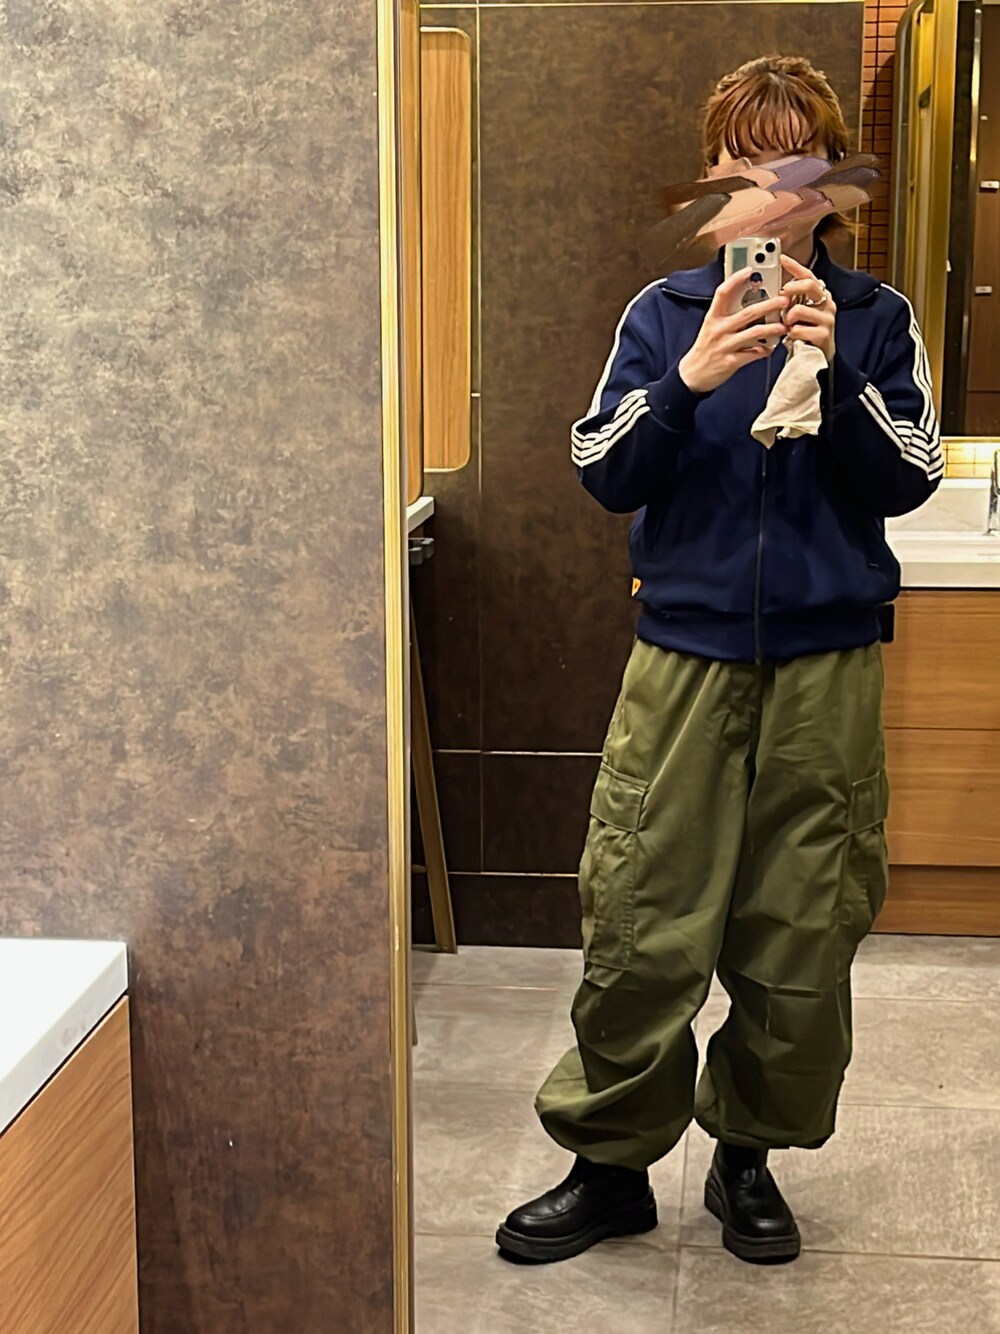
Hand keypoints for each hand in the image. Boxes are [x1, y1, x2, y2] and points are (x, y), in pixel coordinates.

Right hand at [678, 269, 788, 393]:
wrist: (692, 375)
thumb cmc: (705, 348)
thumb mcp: (711, 327)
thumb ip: (726, 314)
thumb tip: (748, 300)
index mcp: (713, 318)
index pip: (723, 293)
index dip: (736, 279)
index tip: (750, 270)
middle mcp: (718, 329)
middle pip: (747, 313)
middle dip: (769, 305)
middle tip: (783, 300)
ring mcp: (725, 346)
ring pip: (754, 334)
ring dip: (772, 329)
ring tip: (784, 326)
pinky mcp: (731, 362)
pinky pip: (753, 354)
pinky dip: (764, 350)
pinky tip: (771, 347)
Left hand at [780, 255, 836, 362]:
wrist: (819, 358)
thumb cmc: (806, 333)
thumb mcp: (798, 313)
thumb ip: (791, 300)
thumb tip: (774, 288)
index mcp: (821, 295)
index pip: (808, 275)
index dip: (795, 266)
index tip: (781, 258)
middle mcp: (827, 304)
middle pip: (808, 285)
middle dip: (790, 289)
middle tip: (782, 297)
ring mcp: (827, 319)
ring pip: (799, 309)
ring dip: (787, 318)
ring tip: (787, 325)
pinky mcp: (824, 335)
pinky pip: (798, 329)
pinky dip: (791, 333)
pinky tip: (792, 337)